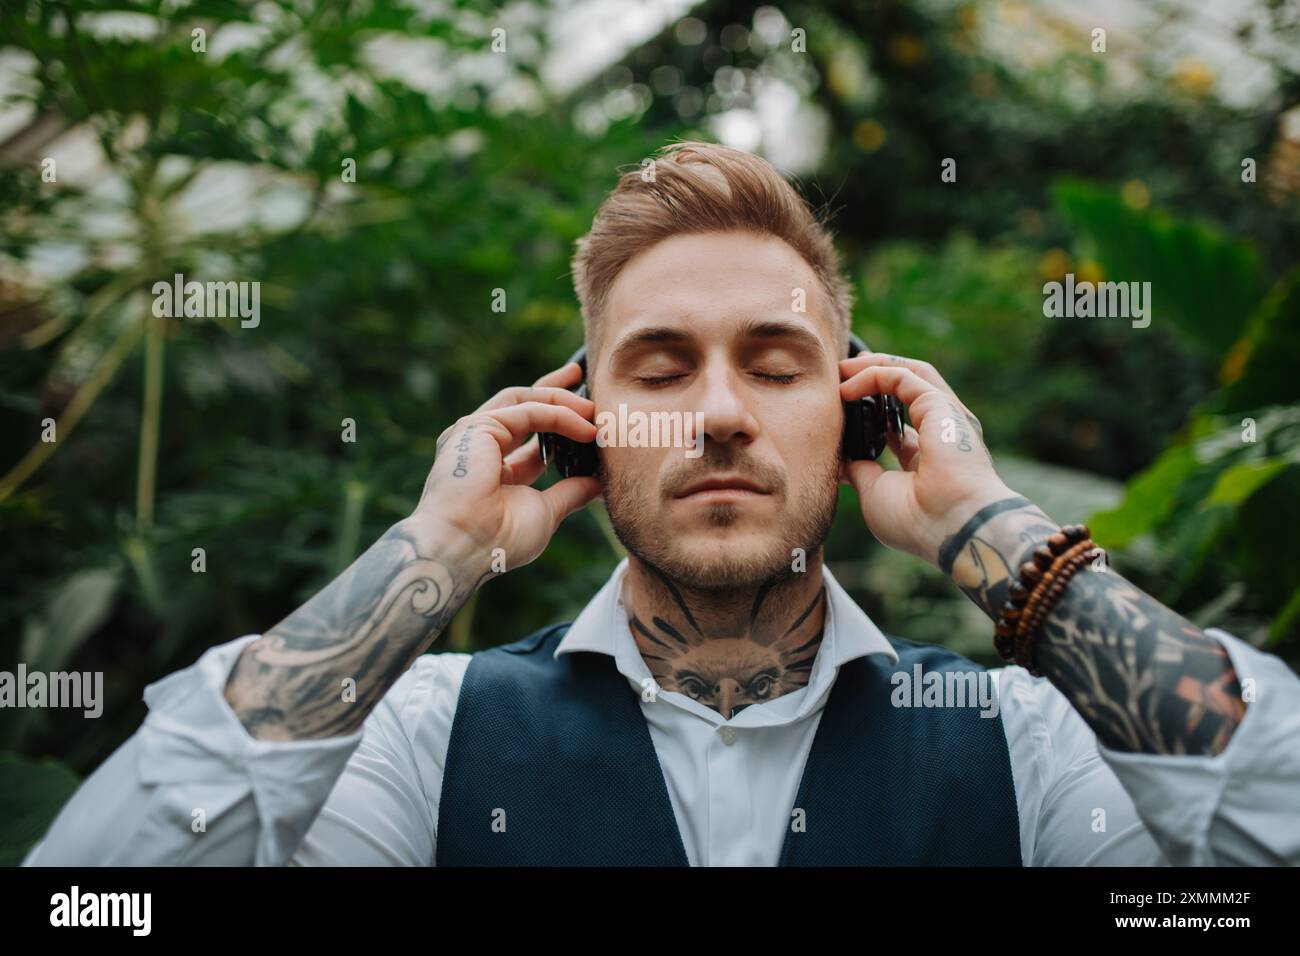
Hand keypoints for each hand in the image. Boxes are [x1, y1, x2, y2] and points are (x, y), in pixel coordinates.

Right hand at [412, 362, 600, 573]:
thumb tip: (598, 484)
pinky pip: (528, 411)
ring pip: (524, 400)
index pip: (531, 434)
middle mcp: (480, 445)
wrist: (465, 547)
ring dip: (562, 401)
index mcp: (493, 467)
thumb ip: (570, 492)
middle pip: (522, 404)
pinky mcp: (478, 426)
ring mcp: (475, 433)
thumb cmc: (500, 539)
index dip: (560, 421)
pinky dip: (559, 414)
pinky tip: (584, 425)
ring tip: (594, 409)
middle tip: (582, 379)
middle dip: (554, 390)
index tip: (587, 413)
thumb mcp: (545, 512)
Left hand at [839, 352, 1016, 568]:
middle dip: (873, 379)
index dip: (871, 416)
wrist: (950, 526)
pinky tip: (847, 386)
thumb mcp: (876, 495)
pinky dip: (873, 375)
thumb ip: (861, 472)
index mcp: (928, 461)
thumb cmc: (916, 521)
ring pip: (909, 374)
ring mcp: (944, 417)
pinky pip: (902, 377)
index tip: (840, 414)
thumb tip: (843, 461)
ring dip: (873, 366)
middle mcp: (940, 434)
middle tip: (839, 377)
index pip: (899, 428)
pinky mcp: (940, 405)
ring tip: (841, 369)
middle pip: (906, 392)